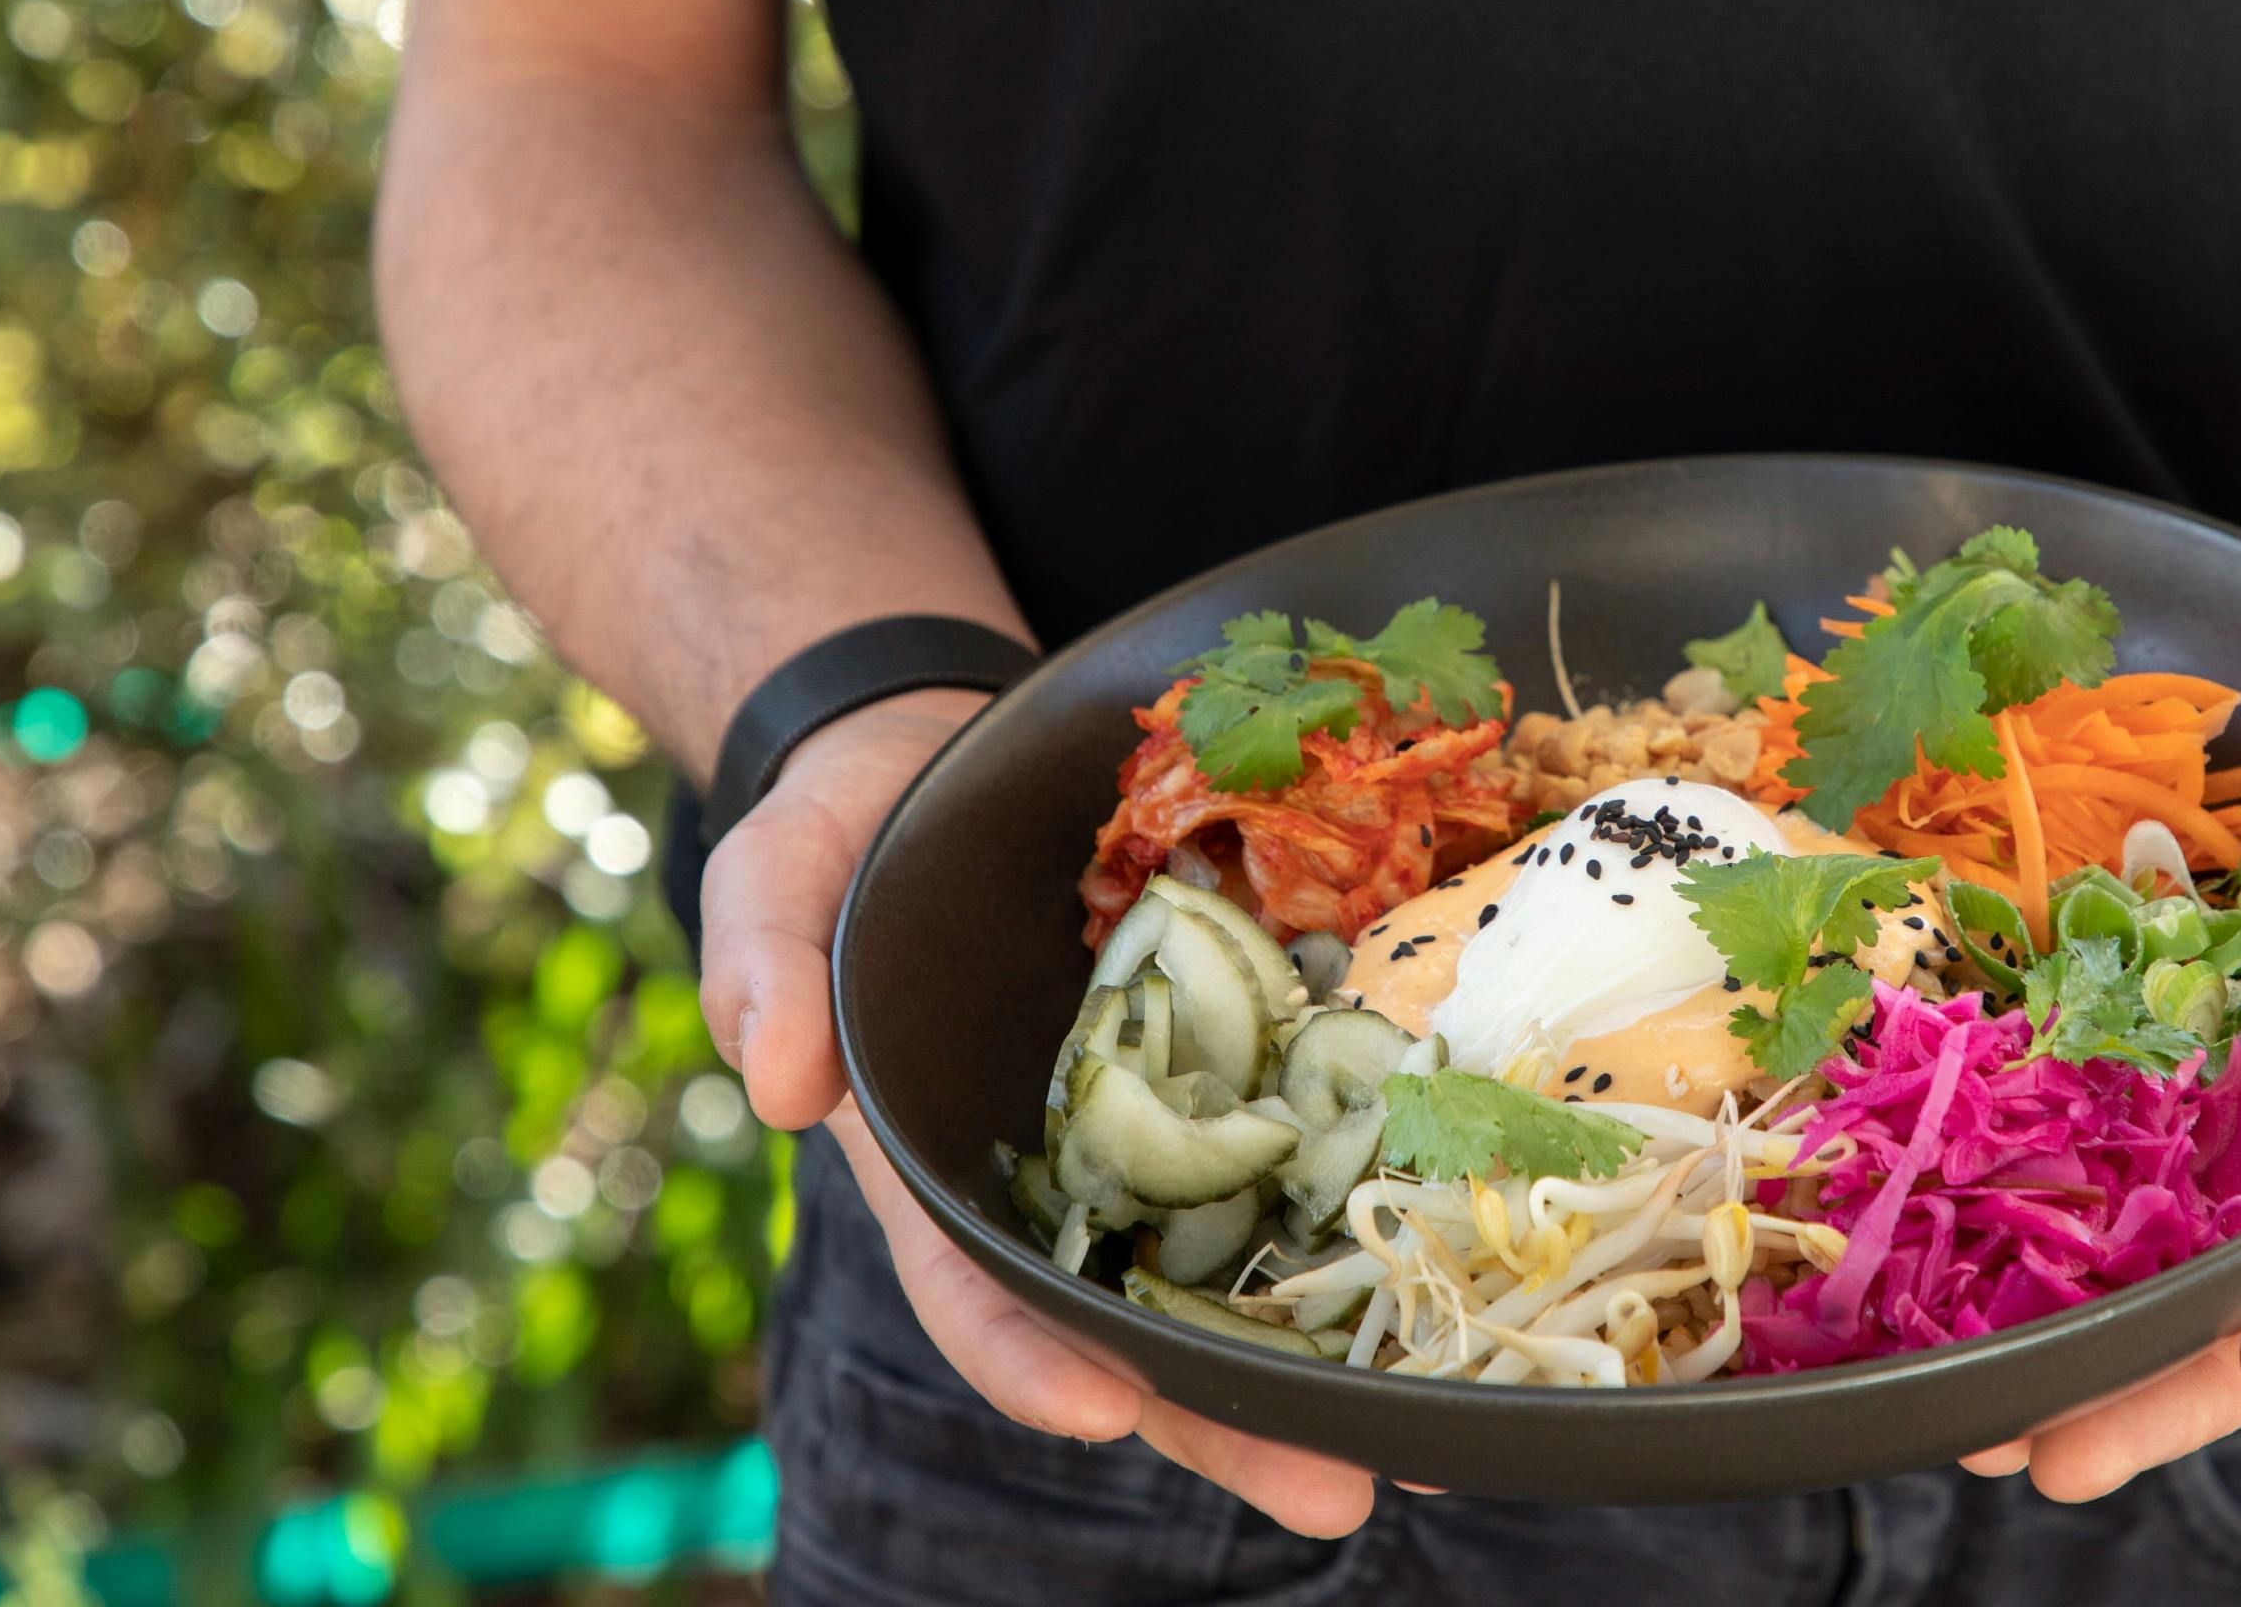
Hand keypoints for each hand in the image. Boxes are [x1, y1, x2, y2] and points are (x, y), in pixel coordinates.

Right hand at [697, 686, 1378, 1537]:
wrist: (951, 748)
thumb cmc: (848, 829)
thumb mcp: (775, 873)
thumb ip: (762, 964)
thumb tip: (778, 1084)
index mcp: (939, 1170)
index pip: (977, 1289)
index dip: (1033, 1357)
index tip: (1107, 1408)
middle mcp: (1066, 1171)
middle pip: (1144, 1320)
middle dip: (1233, 1418)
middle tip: (1338, 1492)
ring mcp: (1162, 1118)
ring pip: (1249, 1256)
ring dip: (1338, 1348)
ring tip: (1449, 1426)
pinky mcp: (1242, 1050)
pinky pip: (1313, 1128)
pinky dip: (1385, 1187)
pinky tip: (1478, 1246)